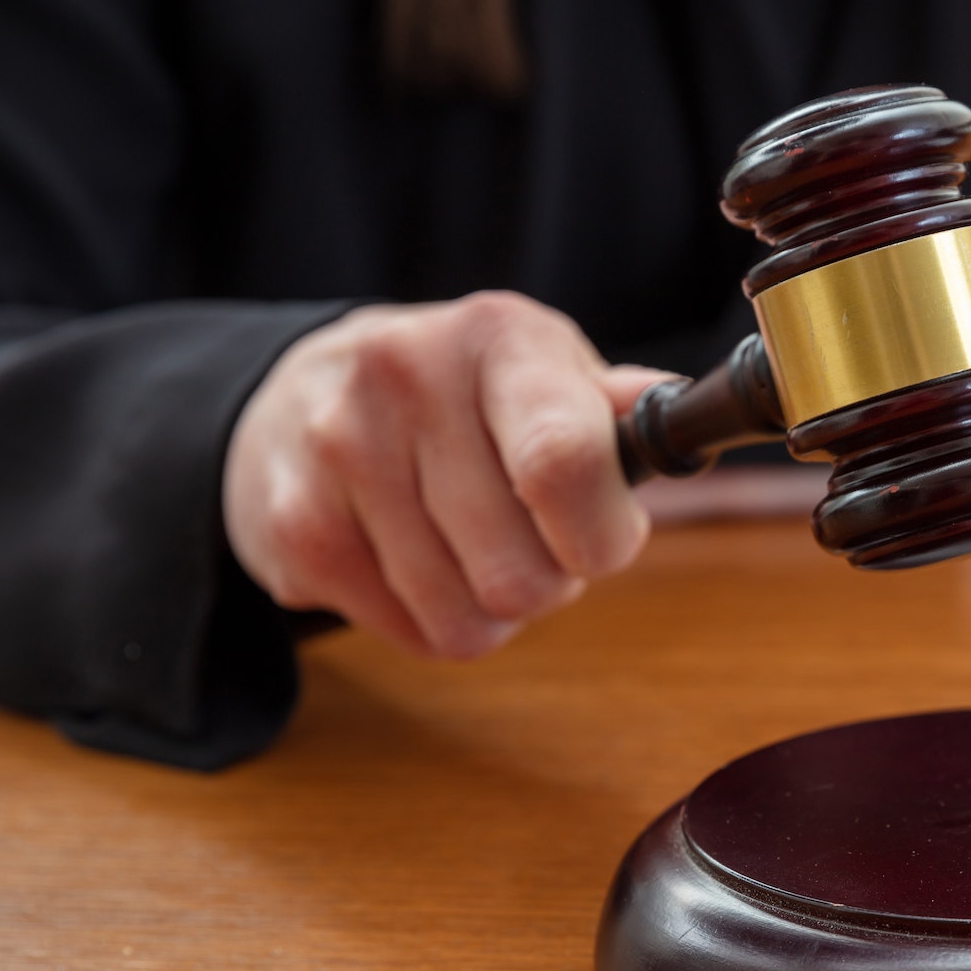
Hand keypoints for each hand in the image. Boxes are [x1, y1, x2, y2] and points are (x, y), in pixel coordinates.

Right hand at [223, 293, 669, 658]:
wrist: (302, 395)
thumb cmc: (463, 398)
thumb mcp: (544, 375)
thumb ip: (615, 409)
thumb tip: (677, 418)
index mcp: (498, 336)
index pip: (564, 463)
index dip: (600, 535)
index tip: (600, 538)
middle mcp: (409, 376)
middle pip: (521, 575)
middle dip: (545, 582)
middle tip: (522, 538)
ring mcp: (340, 448)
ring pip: (465, 620)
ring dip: (485, 609)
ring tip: (463, 548)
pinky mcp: (293, 524)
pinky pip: (409, 635)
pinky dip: (426, 621)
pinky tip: (408, 559)